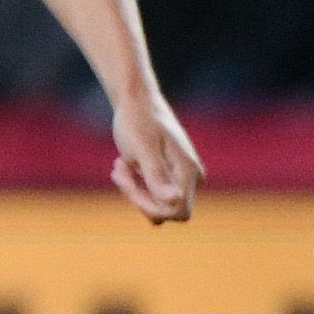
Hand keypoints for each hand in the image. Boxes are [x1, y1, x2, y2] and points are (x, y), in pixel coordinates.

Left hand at [107, 83, 204, 224]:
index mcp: (188, 171)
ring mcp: (183, 177)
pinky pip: (154, 194)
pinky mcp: (172, 175)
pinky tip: (123, 163)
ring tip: (121, 164)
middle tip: (120, 171)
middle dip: (139, 196)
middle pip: (166, 210)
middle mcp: (192, 177)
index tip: (126, 182)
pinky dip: (136, 184)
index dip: (148, 205)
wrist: (137, 102)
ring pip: (157, 204)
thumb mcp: (141, 149)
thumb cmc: (137, 122)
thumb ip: (157, 176)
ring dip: (135, 189)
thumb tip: (175, 201)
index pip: (175, 211)